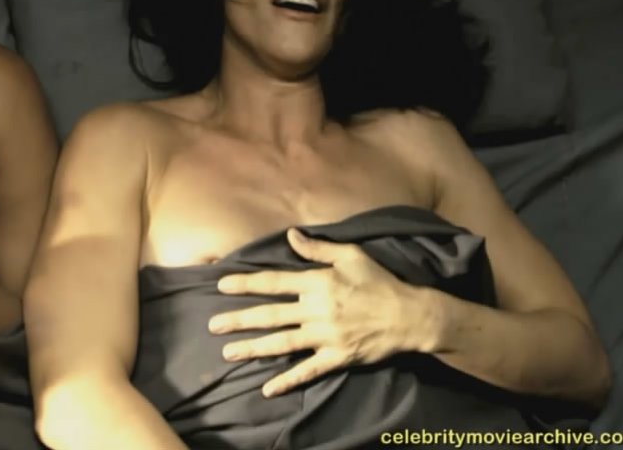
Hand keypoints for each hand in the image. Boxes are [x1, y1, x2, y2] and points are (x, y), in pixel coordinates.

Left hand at [208, 228, 422, 397]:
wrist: (410, 316)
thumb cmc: (380, 282)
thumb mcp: (351, 255)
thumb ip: (318, 247)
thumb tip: (291, 234)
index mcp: (318, 283)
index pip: (273, 283)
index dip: (245, 284)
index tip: (221, 285)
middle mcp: (316, 310)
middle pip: (270, 315)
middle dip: (238, 320)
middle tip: (213, 326)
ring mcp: (325, 336)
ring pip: (282, 343)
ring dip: (253, 348)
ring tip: (228, 353)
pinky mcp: (337, 357)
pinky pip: (308, 371)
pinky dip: (287, 381)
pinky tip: (267, 388)